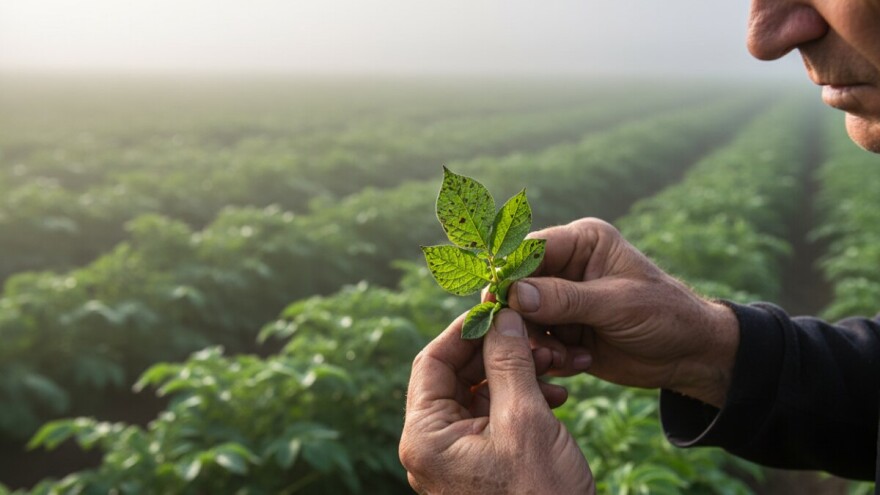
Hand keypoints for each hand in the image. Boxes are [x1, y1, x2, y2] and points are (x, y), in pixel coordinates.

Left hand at [399, 310, 594, 494]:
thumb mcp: (524, 420)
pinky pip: (493, 418)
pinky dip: (521, 401)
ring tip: (555, 366)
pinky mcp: (480, 465)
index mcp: (425, 436)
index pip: (430, 362)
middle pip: (455, 376)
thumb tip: (501, 318)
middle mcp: (432, 446)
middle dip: (498, 353)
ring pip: (479, 394)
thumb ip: (509, 363)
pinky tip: (555, 395)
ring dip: (516, 374)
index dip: (464, 331)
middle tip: (535, 336)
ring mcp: (455, 457)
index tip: (497, 310)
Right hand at [509, 218, 739, 406]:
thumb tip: (515, 295)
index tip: (496, 301)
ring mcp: (561, 301)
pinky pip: (536, 343)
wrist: (690, 356)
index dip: (509, 274)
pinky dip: (550, 358)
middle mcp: (566, 268)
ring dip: (538, 343)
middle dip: (522, 318)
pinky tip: (578, 364)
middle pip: (518, 287)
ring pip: (522, 320)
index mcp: (582, 242)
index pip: (531, 250)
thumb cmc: (665, 315)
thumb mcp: (618, 304)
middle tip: (533, 343)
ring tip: (564, 359)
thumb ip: (566, 299)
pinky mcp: (562, 331)